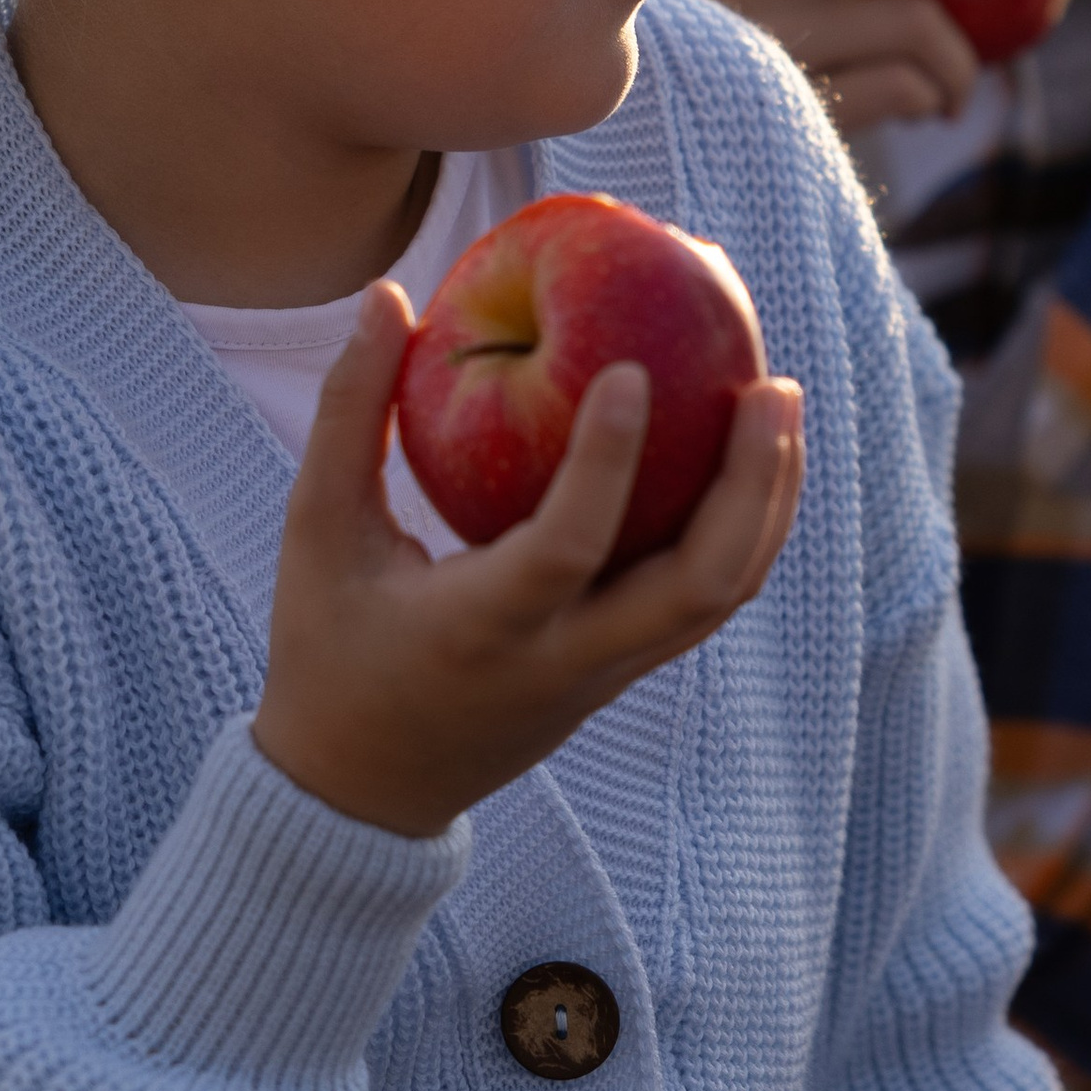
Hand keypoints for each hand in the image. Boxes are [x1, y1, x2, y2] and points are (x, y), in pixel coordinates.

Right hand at [251, 282, 804, 837]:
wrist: (359, 793)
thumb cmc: (327, 650)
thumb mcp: (314, 534)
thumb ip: (350, 414)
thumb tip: (387, 296)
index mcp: (479, 629)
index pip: (566, 548)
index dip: (607, 462)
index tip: (636, 369)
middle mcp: (562, 661)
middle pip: (699, 586)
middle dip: (749, 483)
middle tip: (767, 382)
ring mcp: (604, 676)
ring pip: (721, 596)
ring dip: (764, 500)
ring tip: (777, 397)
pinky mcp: (621, 674)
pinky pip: (703, 599)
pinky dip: (738, 525)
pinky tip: (744, 451)